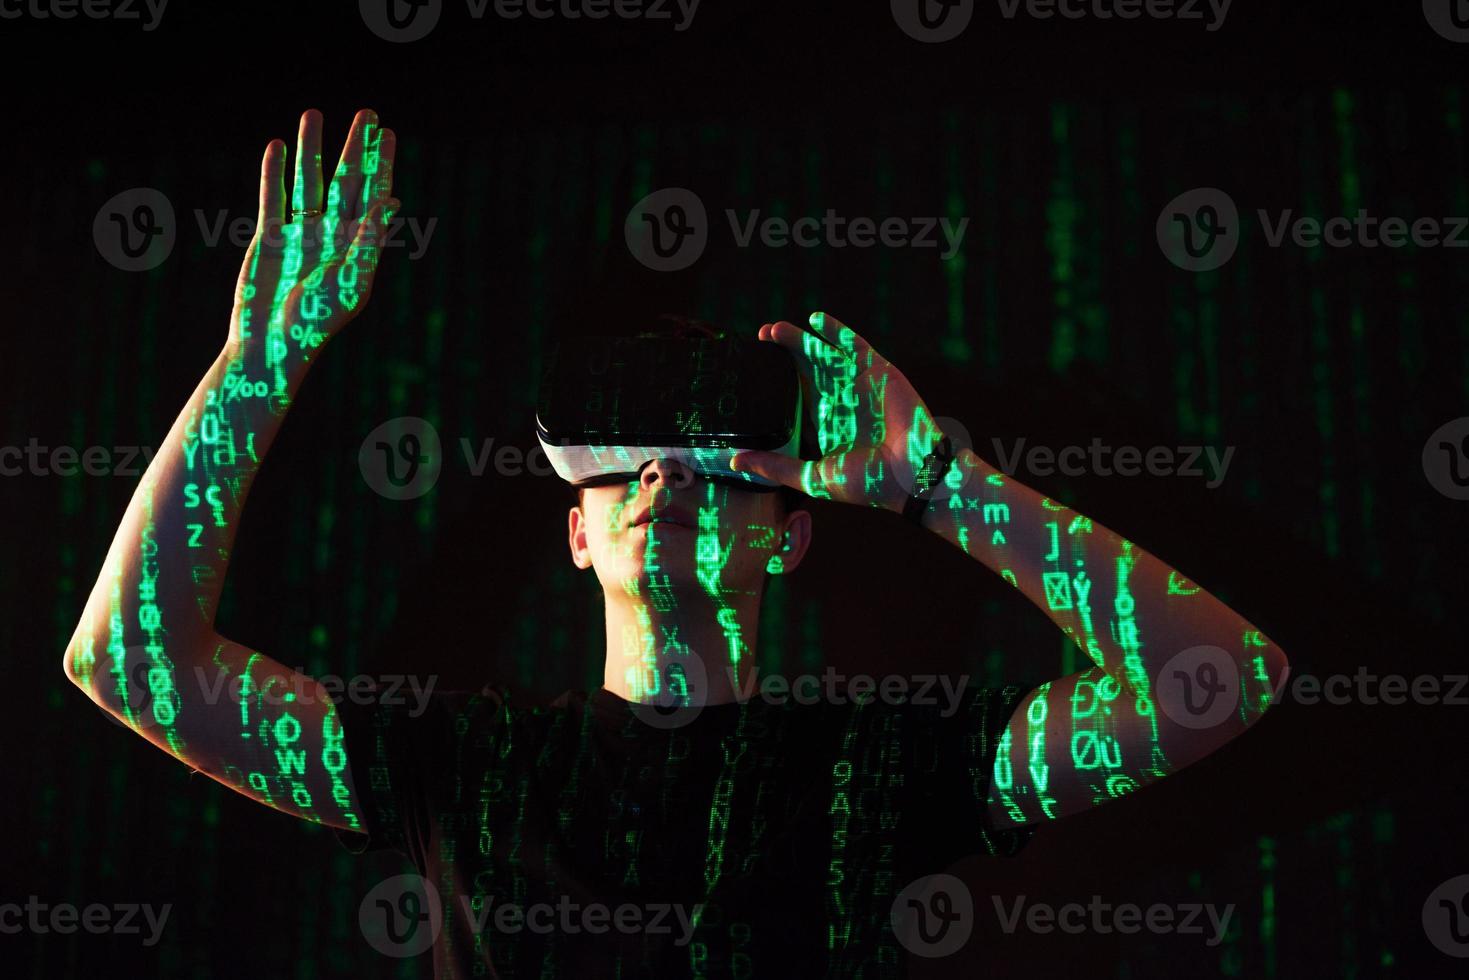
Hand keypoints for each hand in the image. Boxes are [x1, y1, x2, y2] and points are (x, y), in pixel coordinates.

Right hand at [226, 108, 397, 385]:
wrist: (272, 342)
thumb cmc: (316, 320)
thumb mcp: (350, 281)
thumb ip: (367, 241)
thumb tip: (389, 203)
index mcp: (358, 246)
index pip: (373, 195)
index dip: (381, 165)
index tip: (388, 135)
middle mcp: (333, 236)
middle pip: (346, 180)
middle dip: (356, 148)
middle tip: (366, 113)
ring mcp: (301, 234)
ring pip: (308, 181)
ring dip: (311, 148)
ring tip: (313, 114)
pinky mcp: (270, 238)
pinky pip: (274, 197)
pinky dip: (273, 172)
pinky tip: (277, 145)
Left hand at [730, 312, 952, 513]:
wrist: (912, 474)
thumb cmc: (867, 483)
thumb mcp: (813, 476)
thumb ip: (776, 466)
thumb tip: (735, 461)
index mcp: (824, 423)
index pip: (794, 392)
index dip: (775, 377)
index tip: (752, 365)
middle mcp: (839, 400)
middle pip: (805, 367)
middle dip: (783, 350)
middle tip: (760, 336)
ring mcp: (857, 384)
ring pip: (824, 353)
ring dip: (801, 339)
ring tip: (775, 329)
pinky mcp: (877, 371)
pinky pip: (853, 345)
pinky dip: (836, 331)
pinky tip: (816, 320)